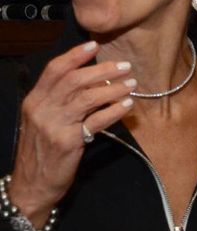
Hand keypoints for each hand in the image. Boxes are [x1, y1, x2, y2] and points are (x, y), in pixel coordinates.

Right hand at [8, 41, 135, 224]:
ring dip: (113, 89)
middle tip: (124, 66)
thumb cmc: (41, 150)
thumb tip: (90, 78)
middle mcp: (42, 110)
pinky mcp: (68, 142)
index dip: (75, 55)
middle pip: (75, 80)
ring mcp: (54, 126)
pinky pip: (96, 121)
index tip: (95, 45)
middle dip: (103, 70)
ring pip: (88, 98)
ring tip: (131, 84)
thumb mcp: (42, 121)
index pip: (54, 70)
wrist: (31, 185)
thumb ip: (59, 100)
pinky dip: (114, 111)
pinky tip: (127, 105)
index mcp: (34, 101)